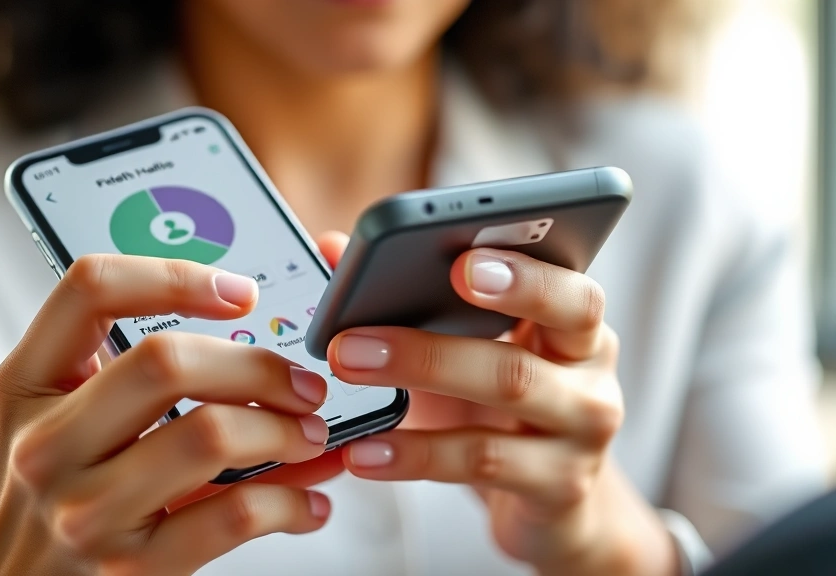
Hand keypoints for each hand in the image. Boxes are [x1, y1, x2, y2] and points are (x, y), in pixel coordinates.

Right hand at [0, 253, 344, 575]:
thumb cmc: (37, 502)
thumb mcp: (43, 422)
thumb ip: (110, 374)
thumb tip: (245, 332)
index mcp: (24, 386)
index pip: (91, 290)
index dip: (176, 275)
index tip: (241, 292)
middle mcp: (46, 444)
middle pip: (168, 361)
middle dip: (258, 366)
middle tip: (301, 384)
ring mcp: (85, 511)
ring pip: (210, 434)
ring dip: (285, 433)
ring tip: (309, 437)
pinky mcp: (130, 569)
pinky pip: (233, 516)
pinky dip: (289, 503)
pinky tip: (305, 502)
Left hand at [318, 233, 678, 575]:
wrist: (553, 506)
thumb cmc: (497, 411)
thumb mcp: (462, 350)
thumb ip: (406, 294)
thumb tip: (330, 247)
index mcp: (574, 323)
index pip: (571, 287)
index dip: (524, 272)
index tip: (460, 258)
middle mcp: (591, 372)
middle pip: (533, 339)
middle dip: (437, 332)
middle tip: (358, 329)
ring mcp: (581, 433)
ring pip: (507, 390)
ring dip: (419, 373)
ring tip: (347, 365)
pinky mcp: (560, 487)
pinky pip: (482, 462)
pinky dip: (416, 455)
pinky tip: (365, 451)